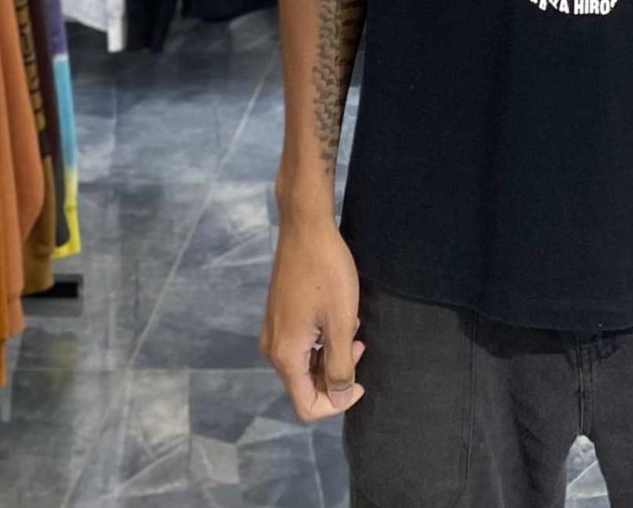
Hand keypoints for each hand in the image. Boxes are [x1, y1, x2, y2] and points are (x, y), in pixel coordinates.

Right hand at [261, 211, 367, 420]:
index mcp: (285, 355)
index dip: (336, 403)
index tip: (360, 380)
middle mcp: (272, 348)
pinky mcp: (279, 315)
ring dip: (331, 354)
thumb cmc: (327, 272)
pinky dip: (322, 339)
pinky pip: (301, 344)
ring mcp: (273, 330)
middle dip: (336, 373)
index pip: (306, 406)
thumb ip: (340, 366)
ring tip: (351, 324)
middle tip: (359, 343)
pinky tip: (338, 314)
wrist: (305, 227)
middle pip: (305, 385)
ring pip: (305, 363)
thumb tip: (339, 400)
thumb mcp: (341, 322)